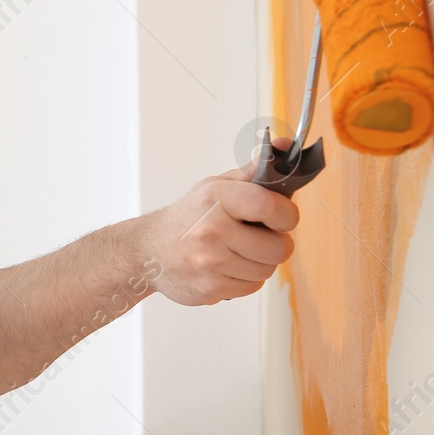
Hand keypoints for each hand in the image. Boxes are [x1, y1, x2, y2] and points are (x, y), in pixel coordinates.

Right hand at [137, 137, 298, 305]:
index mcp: (217, 199)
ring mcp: (209, 262)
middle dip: (274, 244)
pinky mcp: (209, 288)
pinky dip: (244, 279)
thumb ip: (255, 171)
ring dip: (259, 263)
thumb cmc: (188, 217)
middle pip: (279, 247)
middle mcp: (211, 230)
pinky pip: (251, 287)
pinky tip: (226, 268)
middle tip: (256, 237)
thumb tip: (286, 146)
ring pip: (267, 270)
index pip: (271, 206)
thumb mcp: (216, 186)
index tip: (280, 217)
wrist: (147, 251)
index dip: (286, 215)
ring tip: (238, 252)